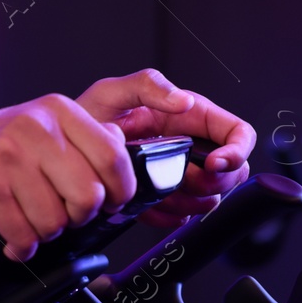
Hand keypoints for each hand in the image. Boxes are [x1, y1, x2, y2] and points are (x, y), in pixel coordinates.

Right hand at [0, 91, 135, 262]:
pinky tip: (9, 232)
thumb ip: (81, 137)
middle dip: (77, 217)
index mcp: (56, 110)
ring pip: (58, 220)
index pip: (114, 155)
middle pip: (90, 194)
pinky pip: (26, 234)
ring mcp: (10, 154)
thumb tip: (123, 145)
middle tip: (58, 214)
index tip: (108, 202)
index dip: (118, 191)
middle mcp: (35, 126)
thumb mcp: (37, 130)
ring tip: (26, 218)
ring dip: (44, 232)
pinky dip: (20, 244)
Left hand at [76, 68, 254, 229]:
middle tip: (184, 181)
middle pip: (232, 172)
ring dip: (191, 201)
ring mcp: (178, 174)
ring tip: (160, 190)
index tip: (214, 163)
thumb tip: (184, 101)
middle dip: (215, 181)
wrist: (63, 149)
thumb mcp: (112, 92)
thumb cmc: (86, 116)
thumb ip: (148, 86)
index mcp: (188, 117)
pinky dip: (169, 216)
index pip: (238, 133)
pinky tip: (148, 205)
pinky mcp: (163, 198)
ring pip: (211, 197)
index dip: (236, 151)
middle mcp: (189, 145)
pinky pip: (182, 217)